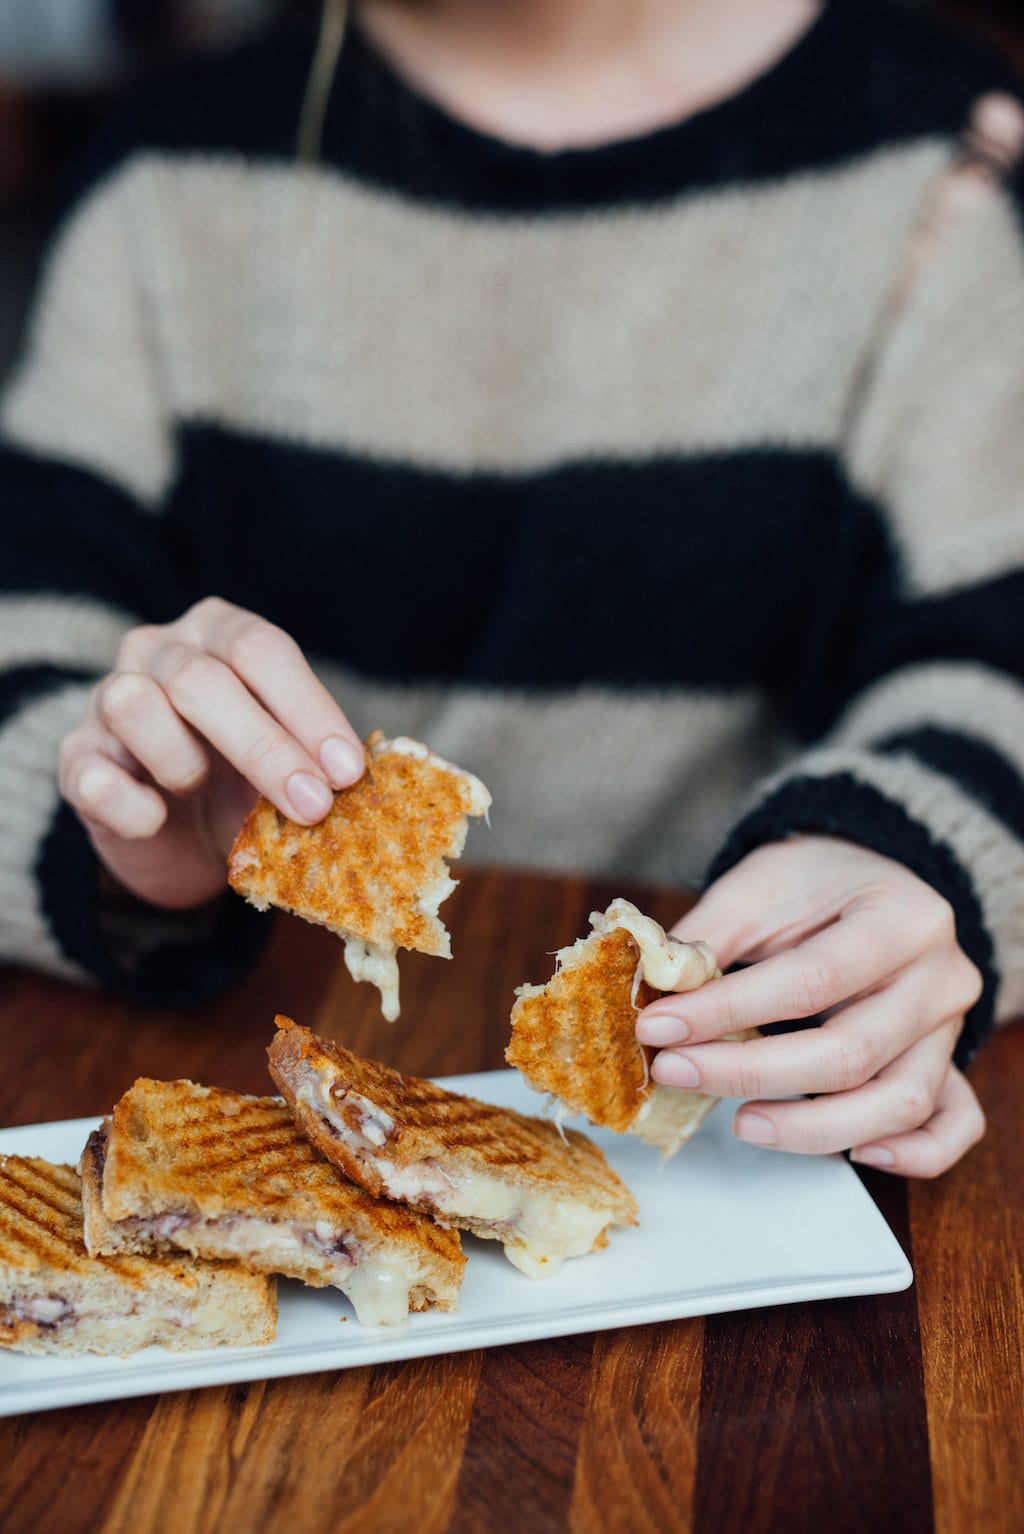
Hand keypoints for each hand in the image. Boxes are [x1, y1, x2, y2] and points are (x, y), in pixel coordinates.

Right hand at [59, 597, 364, 910]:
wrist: (179, 838)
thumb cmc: (243, 781)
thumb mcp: (286, 761)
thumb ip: (314, 758)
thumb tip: (359, 783)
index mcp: (219, 632)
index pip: (261, 650)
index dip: (308, 710)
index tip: (347, 771)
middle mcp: (156, 650)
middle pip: (203, 680)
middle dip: (266, 748)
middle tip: (314, 807)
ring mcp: (105, 699)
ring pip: (134, 705)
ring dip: (181, 762)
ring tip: (199, 791)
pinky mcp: (75, 759)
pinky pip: (94, 776)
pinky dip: (132, 806)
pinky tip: (156, 821)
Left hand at [636, 838, 985, 1176]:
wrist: (871, 879)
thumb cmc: (813, 884)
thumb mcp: (758, 888)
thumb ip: (708, 941)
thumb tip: (654, 998)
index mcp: (901, 917)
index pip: (811, 980)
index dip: (730, 1012)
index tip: (661, 1028)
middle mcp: (940, 977)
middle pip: (852, 1053)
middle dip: (752, 1073)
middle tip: (677, 1072)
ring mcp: (950, 1026)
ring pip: (899, 1102)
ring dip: (816, 1128)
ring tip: (743, 1124)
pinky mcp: (948, 1062)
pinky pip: (952, 1124)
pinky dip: (913, 1153)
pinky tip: (855, 1155)